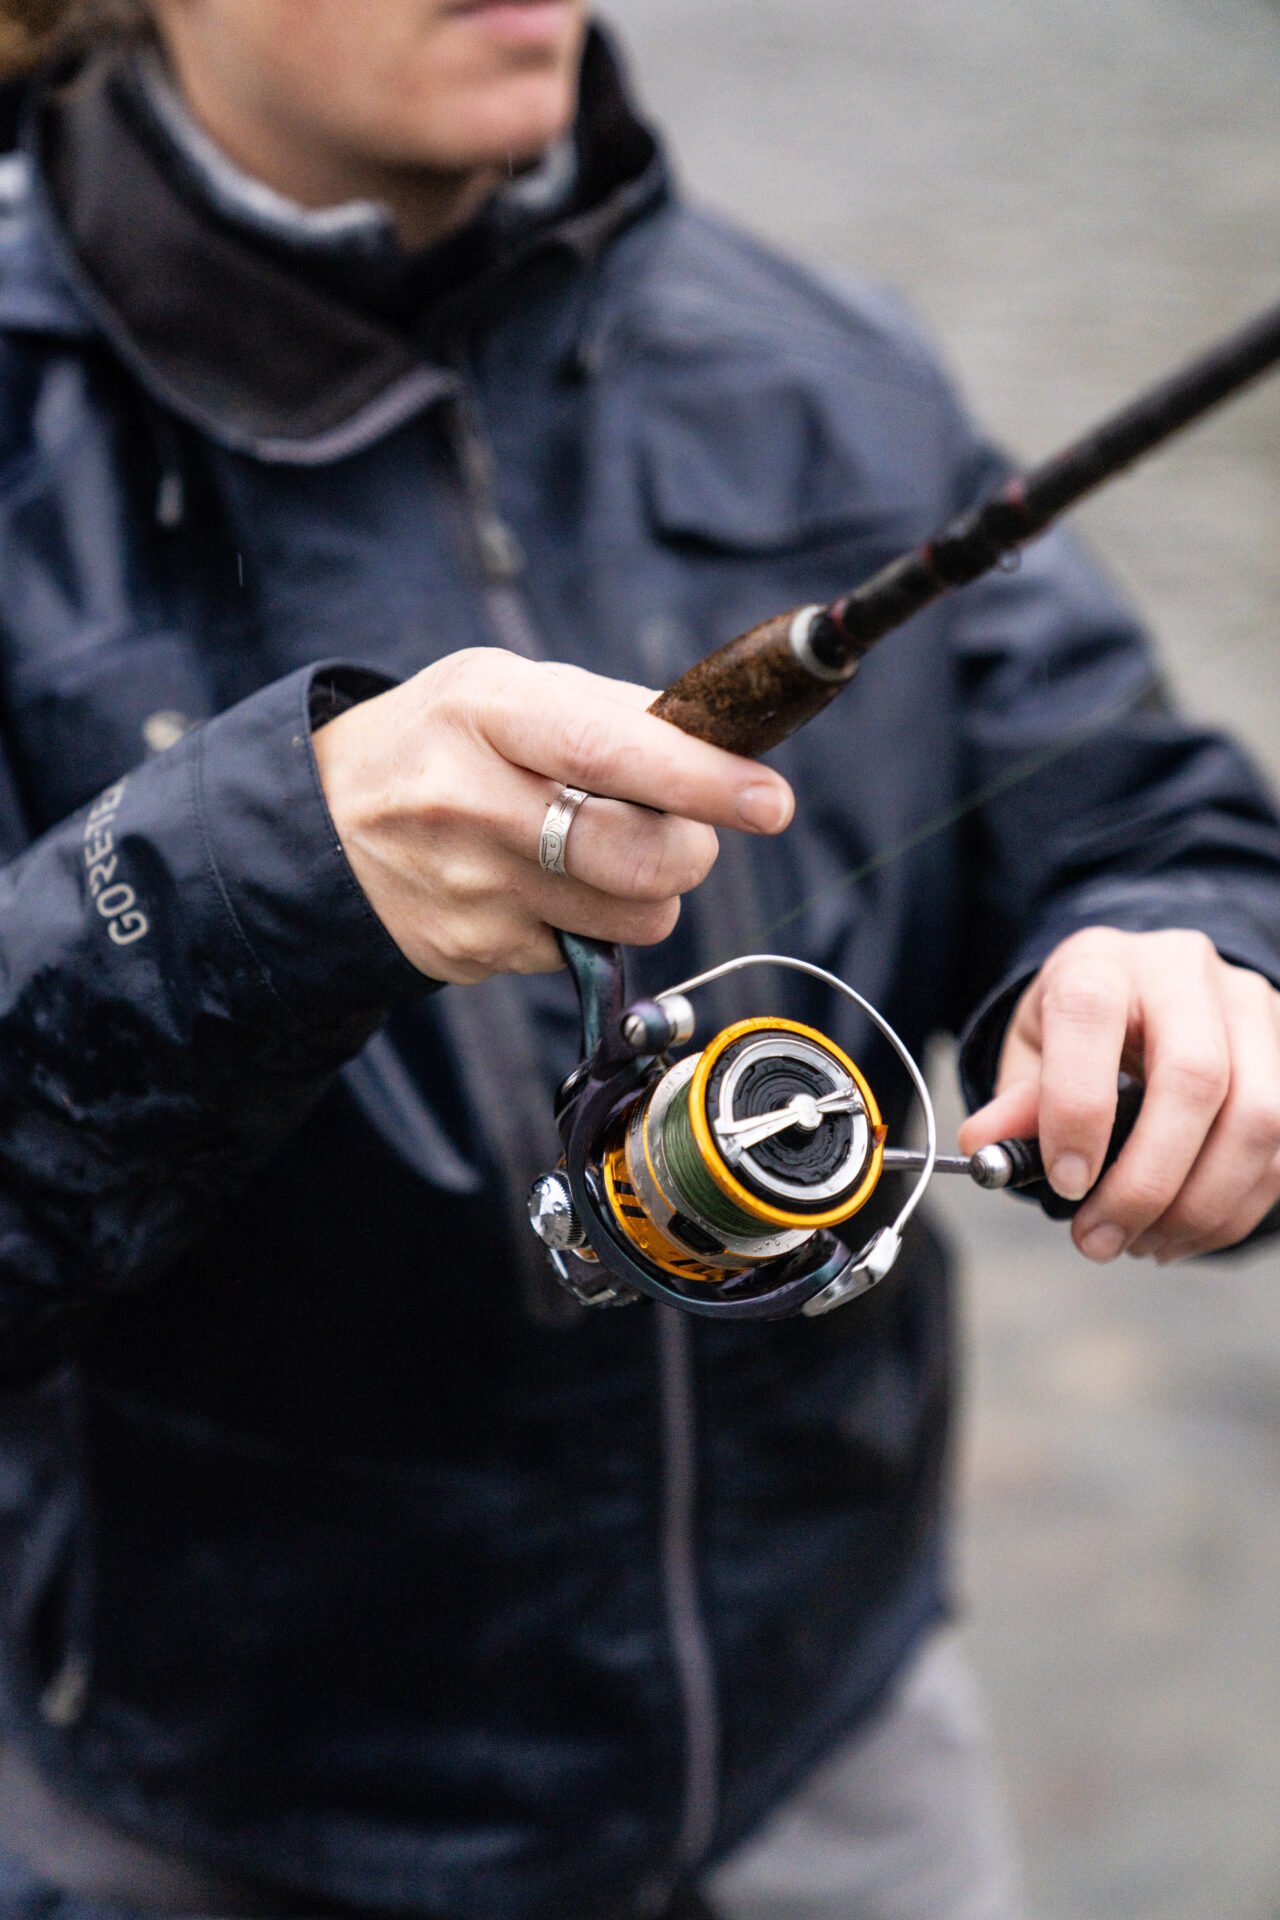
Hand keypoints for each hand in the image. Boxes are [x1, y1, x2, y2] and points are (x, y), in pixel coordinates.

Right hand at [312, 649, 793, 983]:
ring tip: (601, 854)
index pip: (609, 751)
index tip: (770, 801)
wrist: (322, 821)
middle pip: (636, 855)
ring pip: (632, 917)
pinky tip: (542, 886)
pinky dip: (589, 923)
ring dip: (648, 891)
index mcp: (486, 712)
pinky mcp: (470, 951)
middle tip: (686, 830)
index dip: (700, 781)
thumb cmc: (445, 740)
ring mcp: (468, 888)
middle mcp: (469, 800)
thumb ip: (613, 711)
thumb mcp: (508, 688)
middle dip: (692, 849)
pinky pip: (584, 952)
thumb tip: (721, 748)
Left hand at [957, 927, 1279, 1263]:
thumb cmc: (1084, 1023)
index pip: (1092, 1017)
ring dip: (1198, 1206)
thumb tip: (986, 1148)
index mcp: (1103, 961)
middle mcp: (1185, 972)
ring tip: (1139, 1244)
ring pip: (1258, 1118)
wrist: (1149, 988)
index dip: (1078, 1108)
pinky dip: (1231, 1210)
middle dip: (1147, 1180)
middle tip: (1099, 1239)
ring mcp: (1251, 1010)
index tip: (1064, 1183)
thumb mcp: (1034, 1046)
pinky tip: (1179, 1232)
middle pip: (1195, 1078)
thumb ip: (1016, 1098)